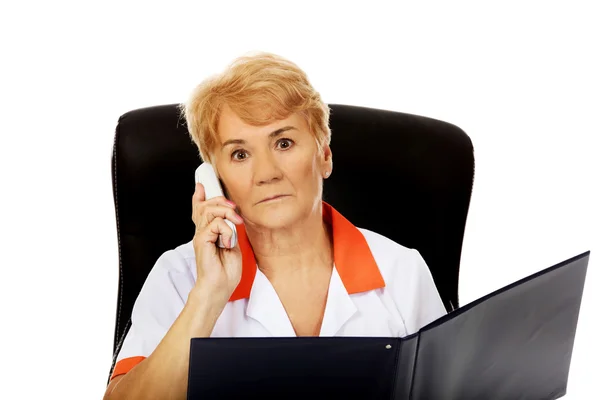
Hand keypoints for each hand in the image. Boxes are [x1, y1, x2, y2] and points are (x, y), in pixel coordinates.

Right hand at [191, 183, 243, 304]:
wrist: (219, 287)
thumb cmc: (226, 271)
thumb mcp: (233, 245)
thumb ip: (230, 230)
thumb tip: (233, 218)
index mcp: (209, 233)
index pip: (200, 210)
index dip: (200, 197)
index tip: (201, 186)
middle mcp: (202, 232)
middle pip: (205, 205)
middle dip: (221, 201)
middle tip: (234, 209)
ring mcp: (200, 236)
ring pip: (209, 211)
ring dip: (226, 213)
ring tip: (236, 224)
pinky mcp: (201, 241)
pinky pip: (215, 224)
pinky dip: (226, 230)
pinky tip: (228, 242)